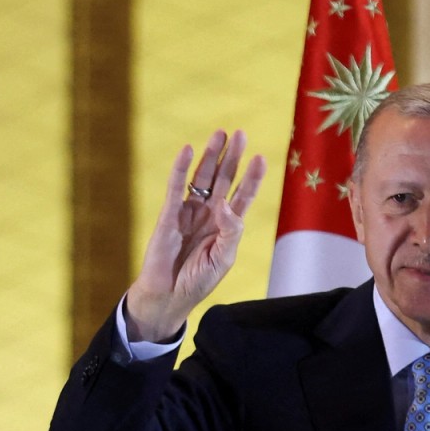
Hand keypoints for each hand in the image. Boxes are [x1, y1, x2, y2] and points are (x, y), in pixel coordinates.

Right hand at [125, 130, 265, 341]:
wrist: (168, 296)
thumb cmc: (198, 281)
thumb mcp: (223, 259)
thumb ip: (230, 231)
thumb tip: (225, 204)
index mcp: (226, 226)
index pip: (243, 196)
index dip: (252, 177)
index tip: (261, 158)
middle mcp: (209, 215)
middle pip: (223, 179)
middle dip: (232, 158)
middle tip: (240, 134)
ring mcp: (189, 212)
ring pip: (202, 179)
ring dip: (210, 157)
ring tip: (219, 134)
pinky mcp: (168, 215)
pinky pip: (175, 187)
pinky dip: (181, 169)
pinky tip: (188, 151)